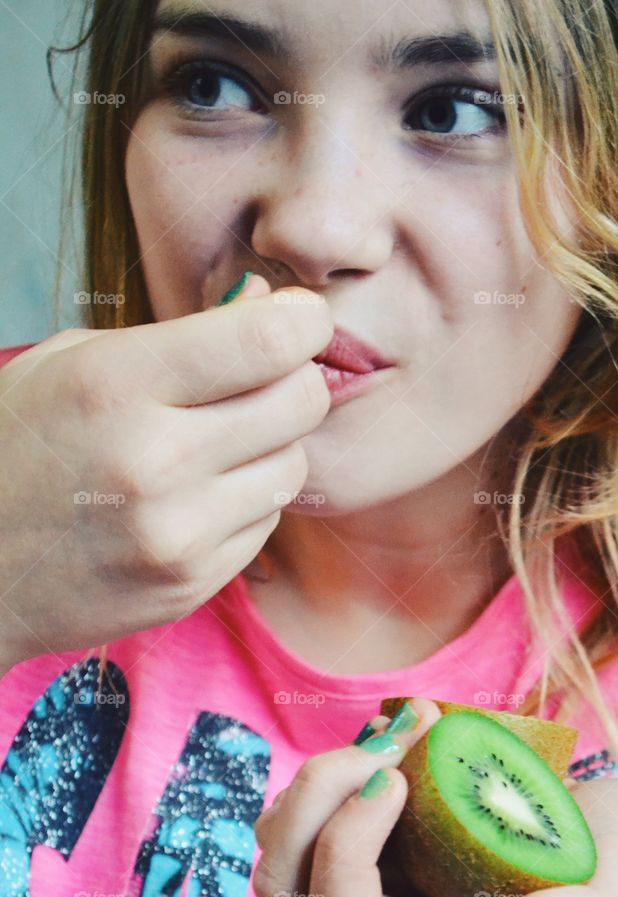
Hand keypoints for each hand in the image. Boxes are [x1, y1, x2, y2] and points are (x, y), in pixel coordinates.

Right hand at [0, 274, 332, 667]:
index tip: (299, 319)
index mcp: (117, 383)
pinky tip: (197, 497)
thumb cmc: (18, 450)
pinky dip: (246, 503)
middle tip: (264, 381)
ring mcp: (177, 531)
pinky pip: (266, 523)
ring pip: (292, 467)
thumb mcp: (71, 364)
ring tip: (216, 446)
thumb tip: (268, 305)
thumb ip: (174, 336)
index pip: (266, 340)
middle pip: (300, 403)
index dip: (302, 321)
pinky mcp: (191, 583)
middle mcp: (155, 459)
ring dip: (270, 448)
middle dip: (294, 381)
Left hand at [252, 698, 617, 896]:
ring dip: (324, 774)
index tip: (398, 778)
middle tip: (389, 740)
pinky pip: (319, 802)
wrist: (613, 850)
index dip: (345, 853)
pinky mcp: (378, 832)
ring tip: (404, 725)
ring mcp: (377, 877)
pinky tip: (405, 726)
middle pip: (286, 888)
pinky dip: (347, 757)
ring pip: (286, 843)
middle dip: (315, 802)